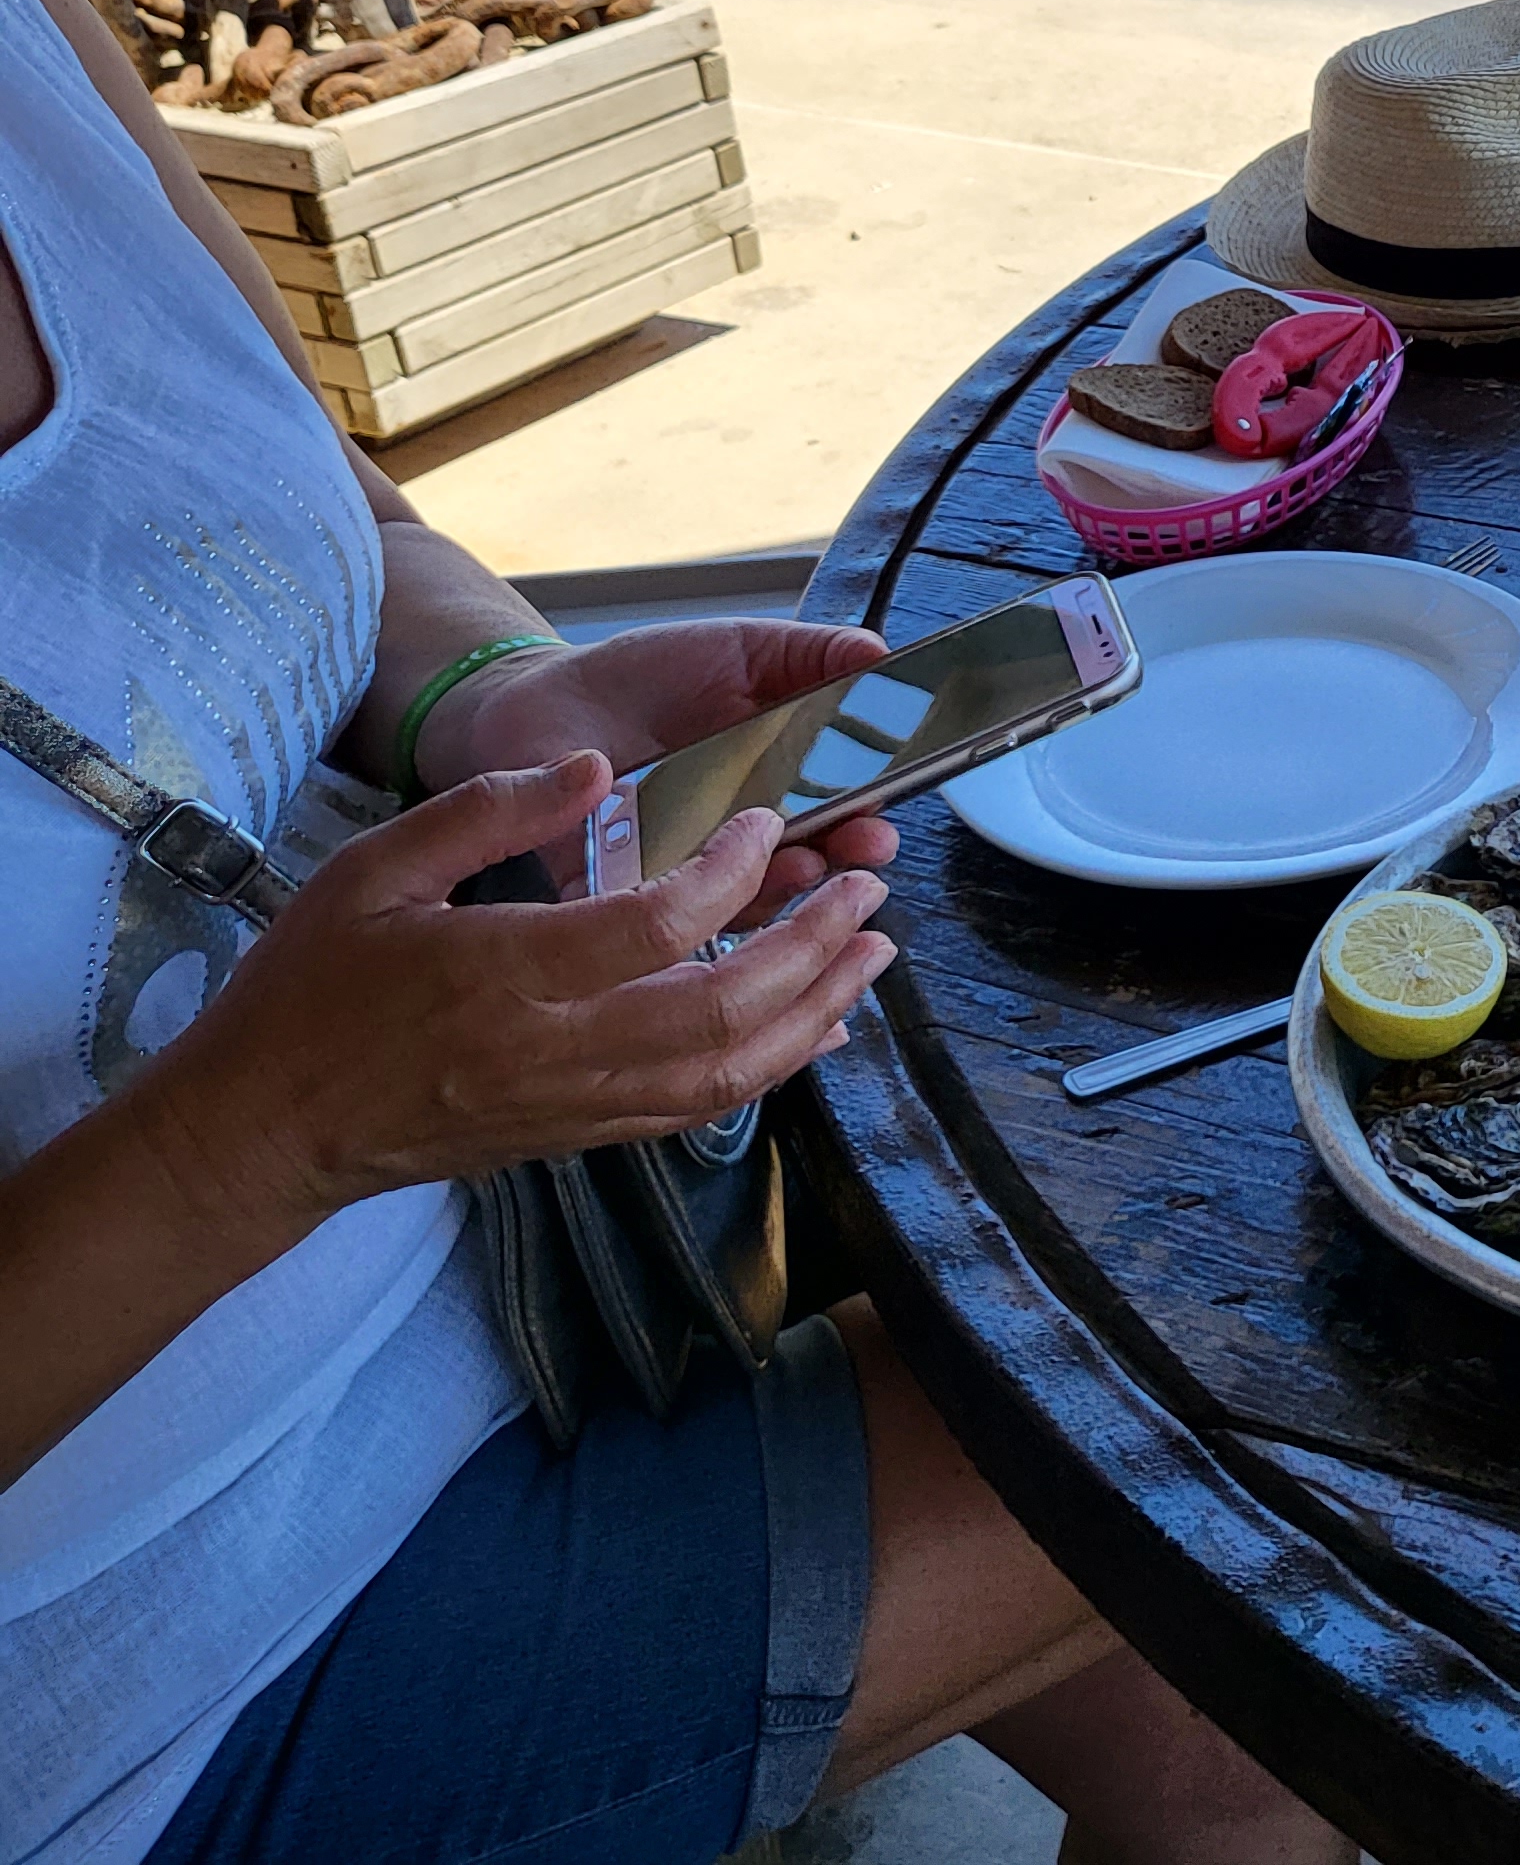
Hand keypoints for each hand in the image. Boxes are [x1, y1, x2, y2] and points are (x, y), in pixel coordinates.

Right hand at [139, 757, 898, 1238]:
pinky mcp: (576, 1137)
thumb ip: (485, 809)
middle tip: (866, 888)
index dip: (728, 874)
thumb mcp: (371, 869)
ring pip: (721, 1074)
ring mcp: (567, 1105)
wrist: (264, 1129)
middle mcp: (545, 1050)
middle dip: (811, 949)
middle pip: (713, 1011)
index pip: (648, 927)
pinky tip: (817, 1028)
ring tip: (873, 953)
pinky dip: (770, 1070)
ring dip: (813, 1012)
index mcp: (495, 974)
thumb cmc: (309, 989)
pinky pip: (695, 1112)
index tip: (766, 823)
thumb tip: (592, 762)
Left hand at [418, 618, 903, 913]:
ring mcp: (678, 869)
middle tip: (863, 846)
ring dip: (779, 886)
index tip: (886, 816)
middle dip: (841, 862)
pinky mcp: (614, 891)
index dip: (866, 820)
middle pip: (803, 867)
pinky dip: (684, 905)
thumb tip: (880, 654)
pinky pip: (654, 914)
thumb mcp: (738, 650)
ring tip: (801, 859)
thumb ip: (809, 654)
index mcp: (774, 785)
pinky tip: (705, 879)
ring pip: (740, 902)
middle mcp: (733, 839)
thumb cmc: (639, 678)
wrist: (532, 696)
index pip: (837, 815)